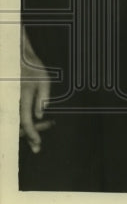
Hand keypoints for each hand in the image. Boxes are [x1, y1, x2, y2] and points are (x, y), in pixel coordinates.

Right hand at [19, 31, 53, 153]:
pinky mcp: (6, 102)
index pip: (26, 120)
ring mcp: (7, 102)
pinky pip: (11, 116)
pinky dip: (19, 123)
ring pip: (12, 122)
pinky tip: (27, 126)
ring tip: (33, 140)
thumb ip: (42, 97)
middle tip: (37, 145)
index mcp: (23, 96)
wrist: (15, 58)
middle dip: (27, 136)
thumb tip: (40, 115)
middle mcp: (11, 102)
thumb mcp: (44, 79)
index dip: (32, 133)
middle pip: (17, 125)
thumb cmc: (32, 67)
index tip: (37, 144)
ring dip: (22, 132)